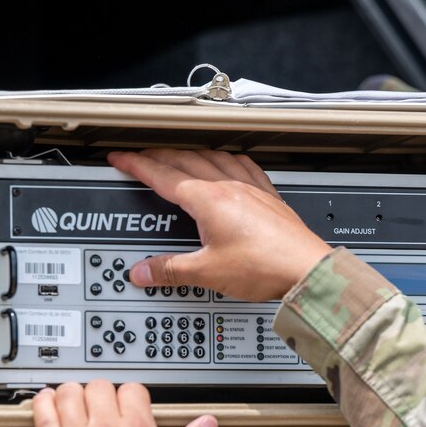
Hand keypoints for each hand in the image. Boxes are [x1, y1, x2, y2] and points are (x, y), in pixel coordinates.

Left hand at [33, 380, 217, 426]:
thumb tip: (206, 424)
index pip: (131, 390)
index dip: (130, 395)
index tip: (127, 405)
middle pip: (98, 387)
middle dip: (100, 393)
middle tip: (99, 405)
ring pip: (69, 395)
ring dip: (71, 394)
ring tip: (71, 399)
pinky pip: (42, 419)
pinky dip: (43, 405)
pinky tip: (45, 403)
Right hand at [107, 149, 332, 301]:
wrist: (306, 270)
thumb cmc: (266, 267)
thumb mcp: (208, 272)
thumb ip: (171, 270)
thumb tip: (145, 271)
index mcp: (209, 200)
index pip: (162, 175)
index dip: (136, 165)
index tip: (120, 158)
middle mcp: (230, 187)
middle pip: (185, 161)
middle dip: (156, 156)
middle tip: (139, 157)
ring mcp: (251, 189)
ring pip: (214, 158)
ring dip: (190, 154)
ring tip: (177, 155)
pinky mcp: (269, 197)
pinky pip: (243, 166)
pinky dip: (227, 160)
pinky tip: (228, 162)